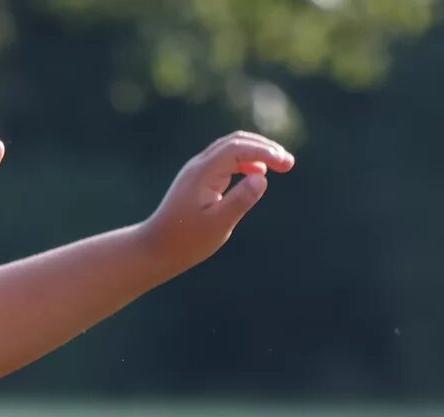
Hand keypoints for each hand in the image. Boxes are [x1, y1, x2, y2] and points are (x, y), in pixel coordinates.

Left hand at [141, 130, 294, 277]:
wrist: (155, 249)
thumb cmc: (186, 241)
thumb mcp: (218, 225)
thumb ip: (240, 200)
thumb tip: (262, 177)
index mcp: (204, 173)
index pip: (239, 148)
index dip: (265, 152)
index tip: (287, 165)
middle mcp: (199, 165)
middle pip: (236, 141)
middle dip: (264, 148)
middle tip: (289, 163)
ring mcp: (197, 171)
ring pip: (230, 148)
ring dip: (256, 152)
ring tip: (280, 165)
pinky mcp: (198, 180)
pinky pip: (225, 160)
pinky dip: (245, 161)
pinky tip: (257, 174)